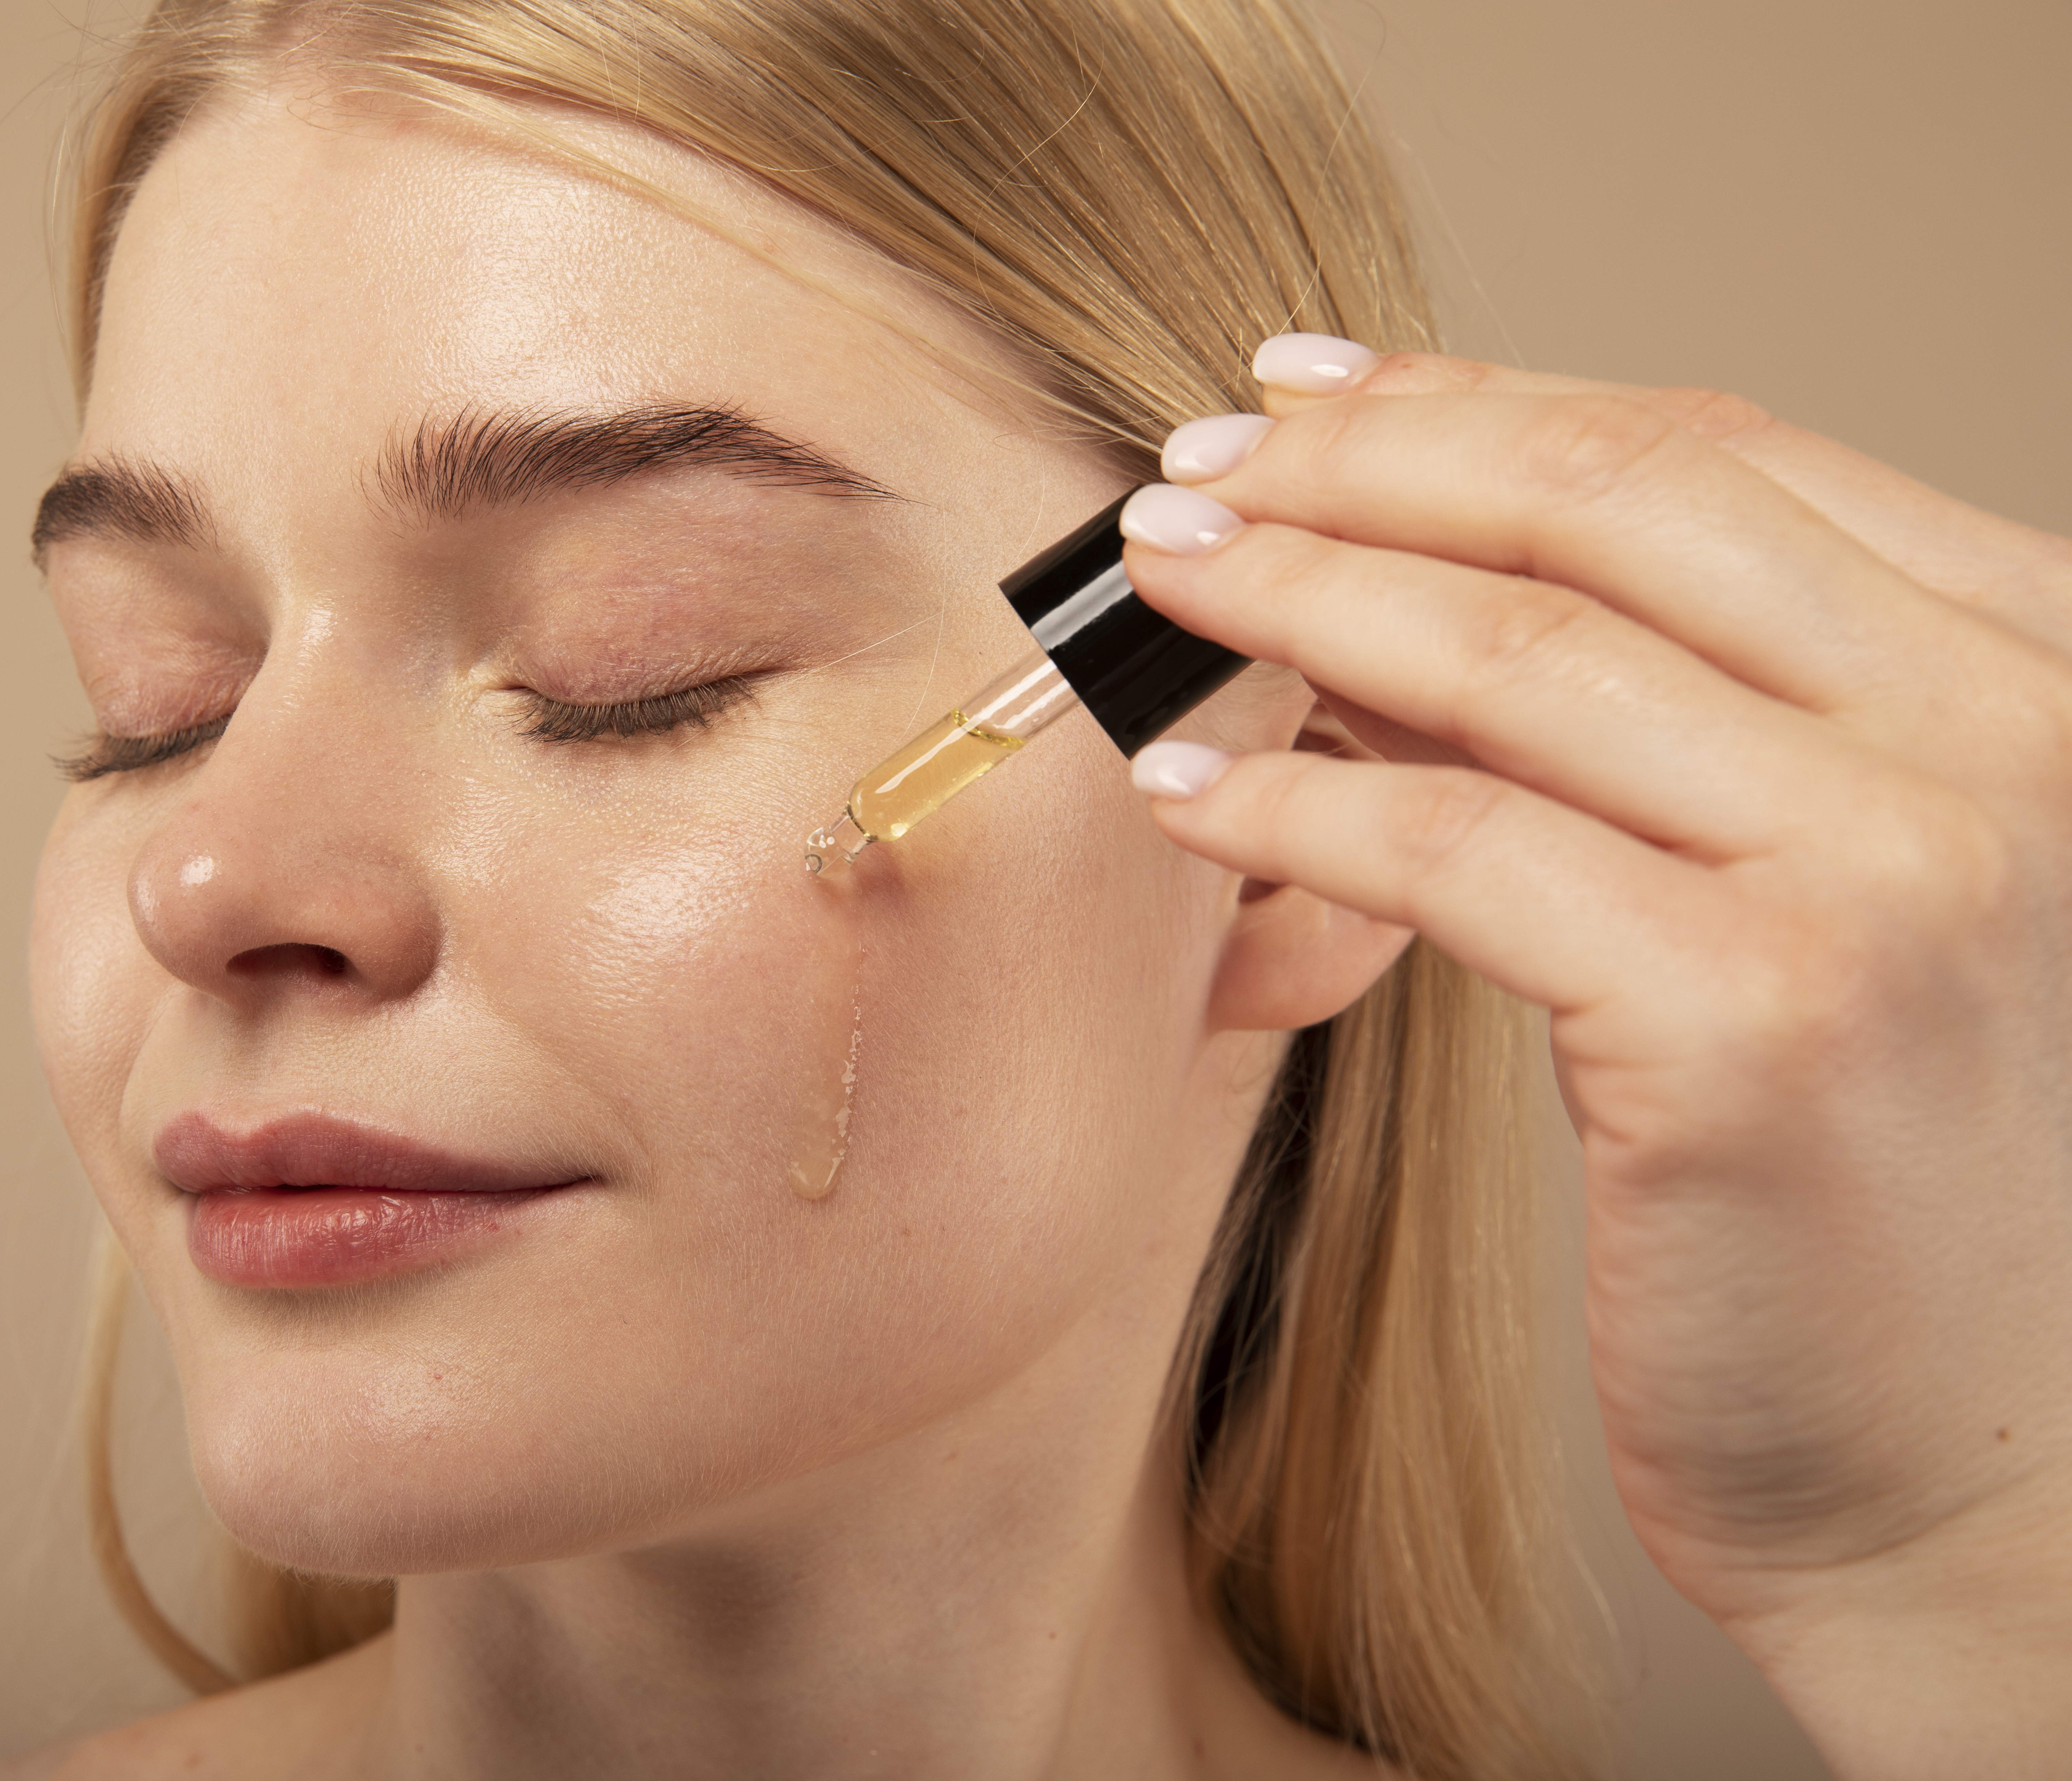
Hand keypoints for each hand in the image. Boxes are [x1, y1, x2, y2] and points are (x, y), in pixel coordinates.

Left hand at [1121, 339, 2071, 1776]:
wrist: (1982, 1465)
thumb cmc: (1872, 1189)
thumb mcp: (1803, 894)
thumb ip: (1655, 735)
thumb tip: (1391, 599)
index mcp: (2035, 680)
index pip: (1725, 462)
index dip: (1490, 403)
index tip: (1313, 388)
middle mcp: (2001, 751)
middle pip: (1624, 512)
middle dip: (1374, 468)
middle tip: (1197, 467)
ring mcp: (1891, 882)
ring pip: (1527, 663)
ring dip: (1306, 599)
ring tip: (1163, 579)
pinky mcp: (1758, 1024)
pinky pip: (1463, 852)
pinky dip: (1293, 806)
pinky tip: (1182, 785)